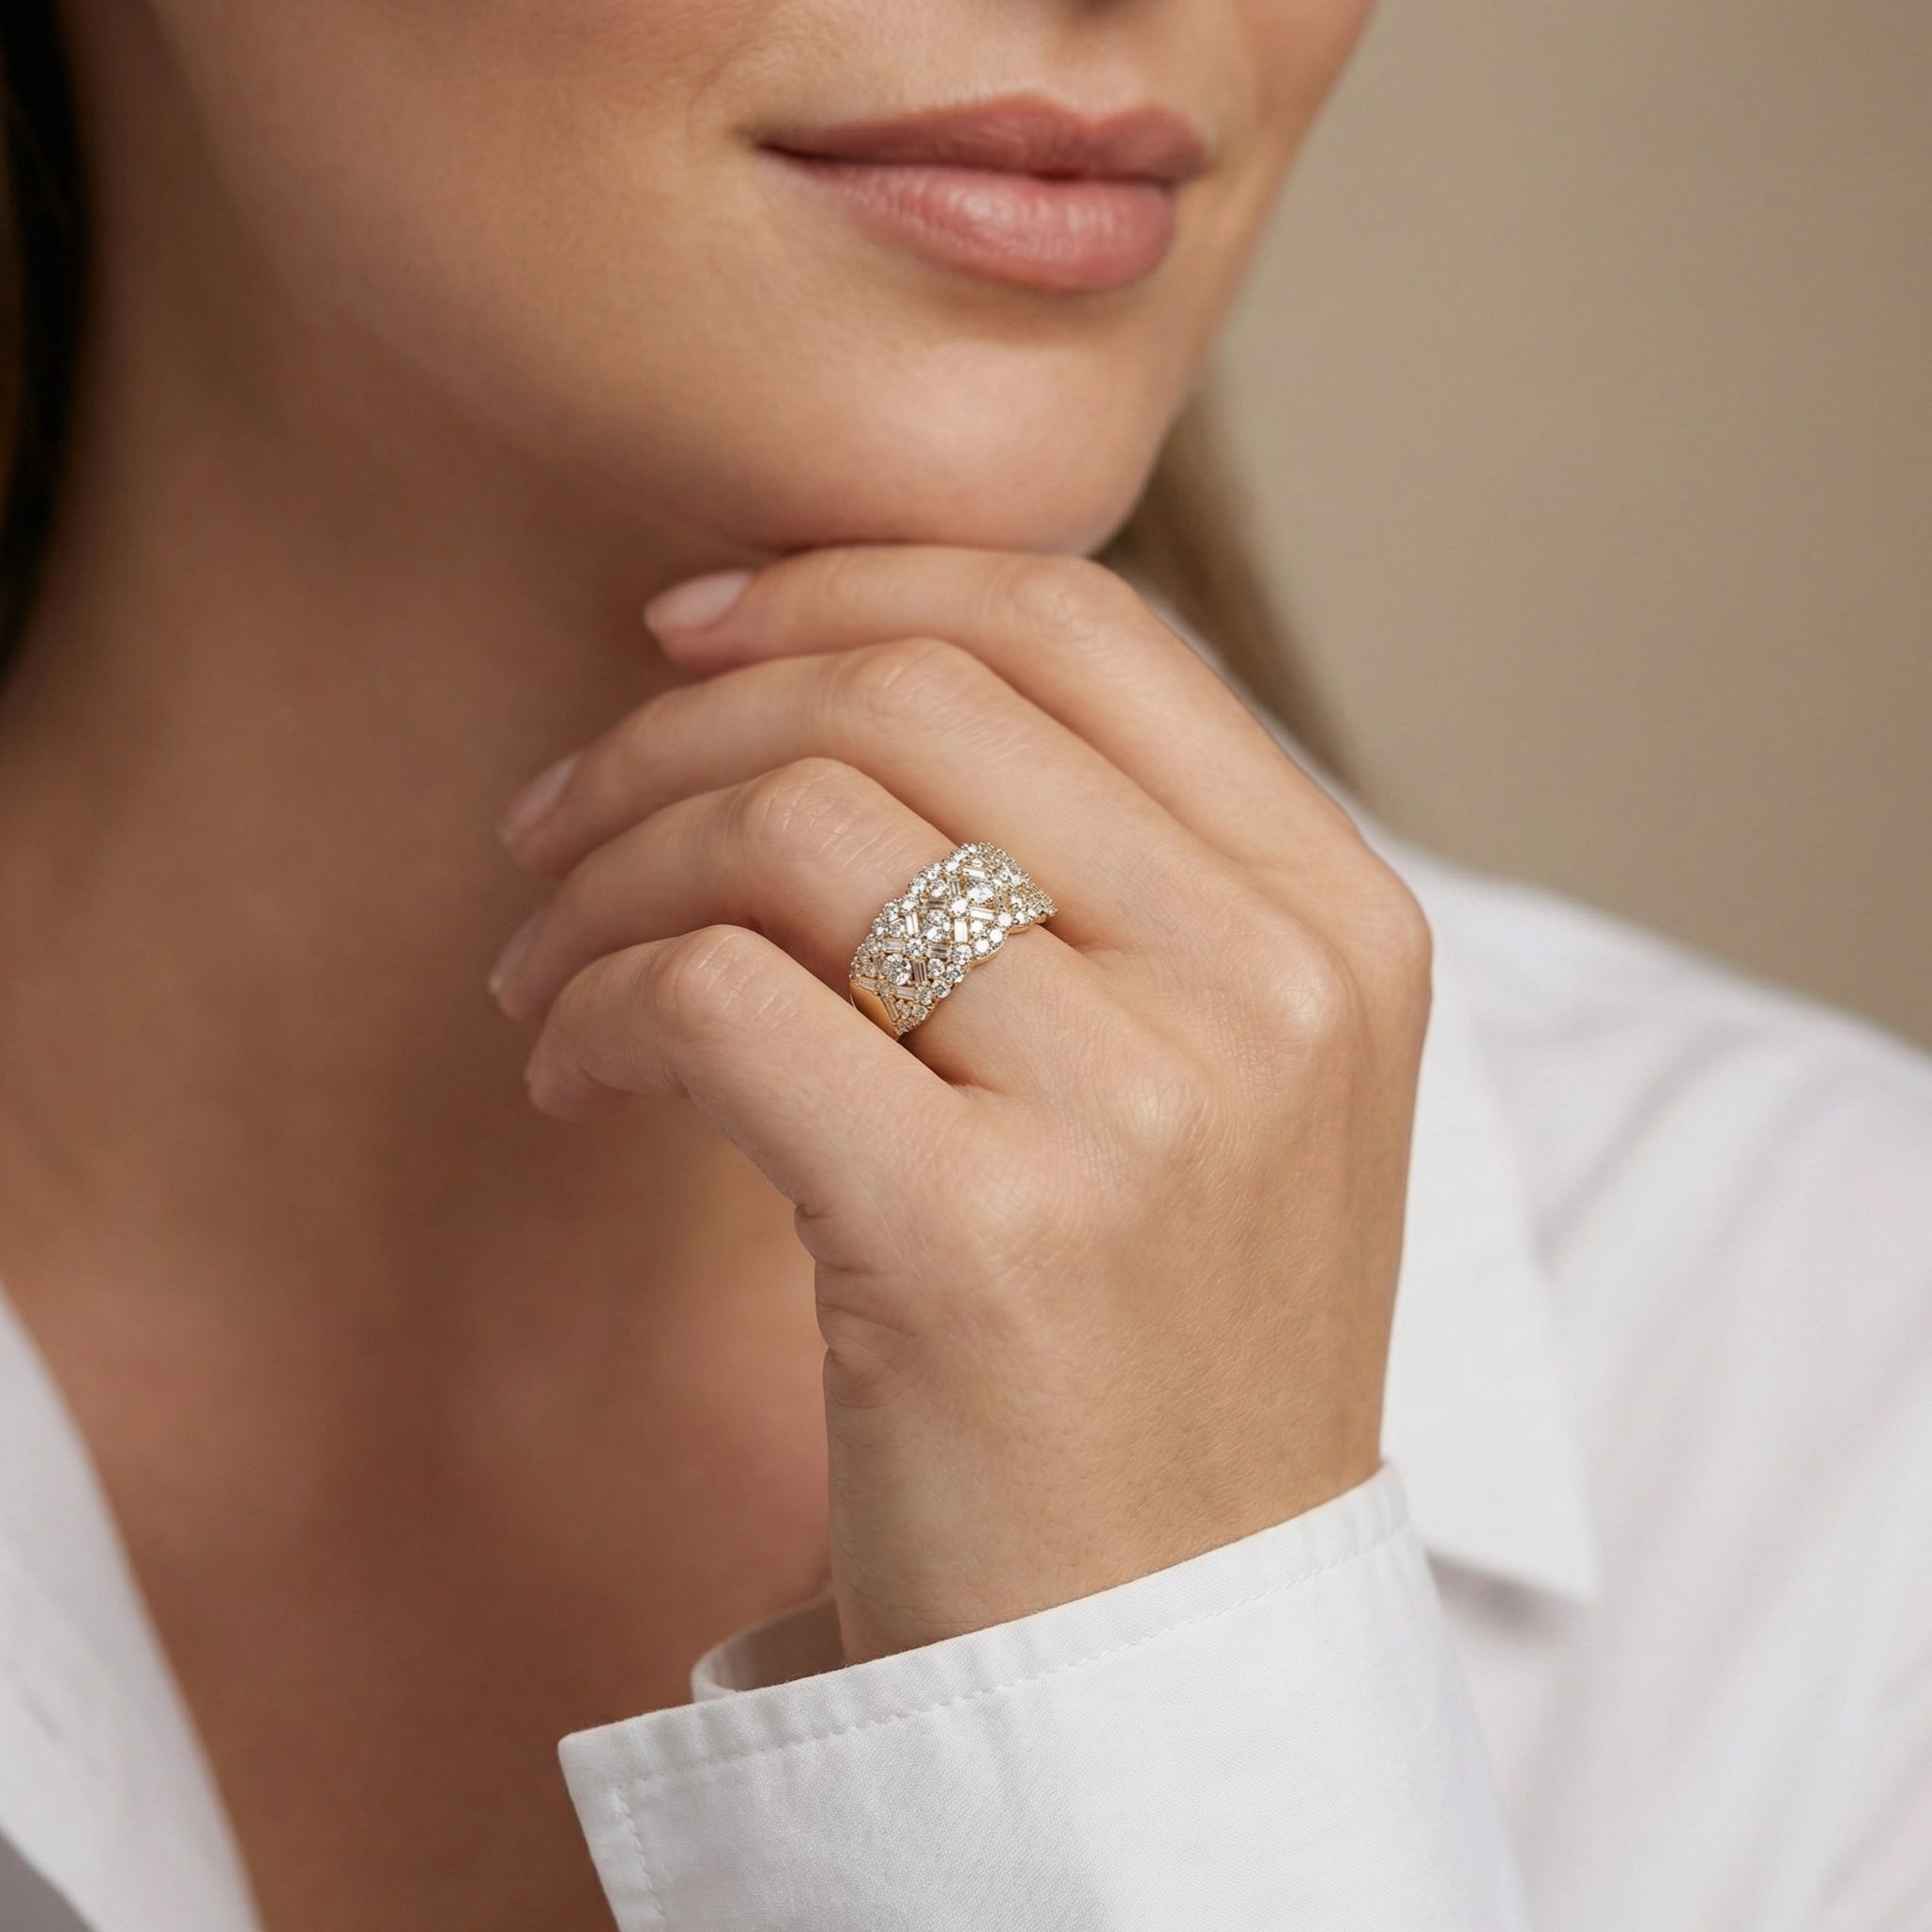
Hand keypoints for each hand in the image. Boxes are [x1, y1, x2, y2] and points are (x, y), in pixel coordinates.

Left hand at [489, 548, 1430, 1665]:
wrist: (1163, 1659)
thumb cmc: (1154, 1361)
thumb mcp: (1211, 1085)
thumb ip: (1095, 876)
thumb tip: (831, 676)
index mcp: (1338, 920)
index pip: (1074, 621)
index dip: (849, 580)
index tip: (688, 635)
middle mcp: (1270, 985)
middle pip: (910, 694)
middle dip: (681, 719)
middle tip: (559, 810)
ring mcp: (1145, 1108)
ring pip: (794, 820)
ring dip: (610, 862)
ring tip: (543, 957)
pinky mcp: (985, 1237)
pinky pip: (716, 993)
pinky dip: (594, 999)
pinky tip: (572, 1063)